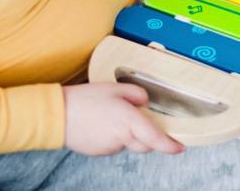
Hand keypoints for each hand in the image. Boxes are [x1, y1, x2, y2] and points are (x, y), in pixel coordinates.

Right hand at [62, 83, 184, 155]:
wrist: (59, 115)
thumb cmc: (85, 100)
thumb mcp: (115, 88)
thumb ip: (136, 94)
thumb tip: (145, 103)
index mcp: (129, 120)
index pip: (156, 138)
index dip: (170, 145)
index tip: (180, 147)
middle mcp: (123, 137)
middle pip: (145, 144)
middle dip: (149, 136)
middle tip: (140, 119)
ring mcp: (111, 147)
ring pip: (129, 143)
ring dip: (129, 134)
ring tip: (112, 116)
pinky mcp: (100, 152)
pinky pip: (115, 145)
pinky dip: (115, 136)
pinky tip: (102, 124)